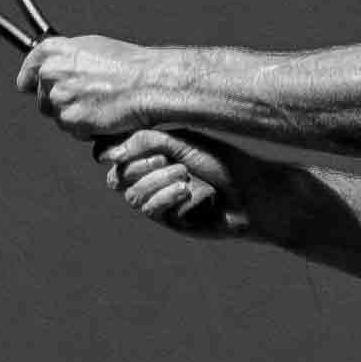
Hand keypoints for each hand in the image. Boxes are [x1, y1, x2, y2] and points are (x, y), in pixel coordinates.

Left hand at [19, 34, 161, 140]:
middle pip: (43, 99)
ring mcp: (59, 98)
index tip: (31, 88)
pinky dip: (87, 129)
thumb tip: (51, 70)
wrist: (148, 82)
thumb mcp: (91, 47)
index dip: (31, 82)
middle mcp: (51, 73)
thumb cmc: (128, 65)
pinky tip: (104, 115)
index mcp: (53, 51)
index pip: (28, 72)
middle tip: (88, 98)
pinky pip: (73, 131)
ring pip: (59, 117)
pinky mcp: (71, 120)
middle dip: (61, 103)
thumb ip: (65, 58)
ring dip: (76, 117)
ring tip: (101, 104)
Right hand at [99, 127, 250, 238]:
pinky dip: (166, 197)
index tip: (125, 150)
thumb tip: (109, 154)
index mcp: (154, 154)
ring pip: (132, 195)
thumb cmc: (222, 163)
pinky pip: (150, 209)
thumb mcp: (182, 143)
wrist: (251, 193)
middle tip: (167, 160)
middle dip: (139, 166)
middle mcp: (153, 178)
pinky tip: (186, 192)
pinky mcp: (169, 220)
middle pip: (117, 177)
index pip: (116, 155)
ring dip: (156, 182)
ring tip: (184, 176)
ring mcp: (160, 200)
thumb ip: (146, 141)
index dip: (115, 153)